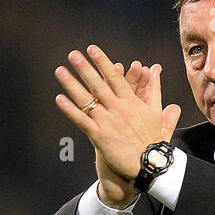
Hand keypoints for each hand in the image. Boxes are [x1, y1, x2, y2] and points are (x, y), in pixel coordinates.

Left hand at [55, 45, 182, 192]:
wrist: (149, 164)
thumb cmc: (153, 139)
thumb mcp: (155, 111)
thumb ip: (154, 88)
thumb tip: (156, 69)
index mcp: (130, 101)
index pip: (114, 76)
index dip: (102, 62)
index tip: (92, 49)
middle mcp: (117, 108)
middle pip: (98, 84)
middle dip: (84, 68)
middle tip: (72, 54)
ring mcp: (107, 122)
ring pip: (86, 100)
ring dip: (71, 84)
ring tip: (60, 71)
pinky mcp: (99, 136)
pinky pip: (81, 120)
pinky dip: (70, 110)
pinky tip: (59, 99)